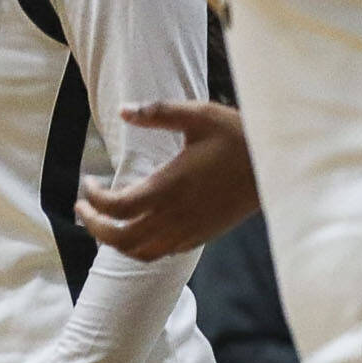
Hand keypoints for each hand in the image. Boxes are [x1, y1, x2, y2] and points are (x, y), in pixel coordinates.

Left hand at [77, 101, 257, 258]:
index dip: (94, 199)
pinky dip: (140, 246)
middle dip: (94, 225)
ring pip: (140, 252)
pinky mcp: (202, 236)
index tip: (89, 183)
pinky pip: (161, 252)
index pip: (116, 207)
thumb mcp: (199, 115)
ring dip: (114, 241)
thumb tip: (123, 110)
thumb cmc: (238, 137)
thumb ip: (158, 112)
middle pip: (120, 238)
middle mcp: (176, 216)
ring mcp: (189, 230)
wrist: (279, 167)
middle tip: (82, 207)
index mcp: (169, 187)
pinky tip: (137, 226)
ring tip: (103, 221)